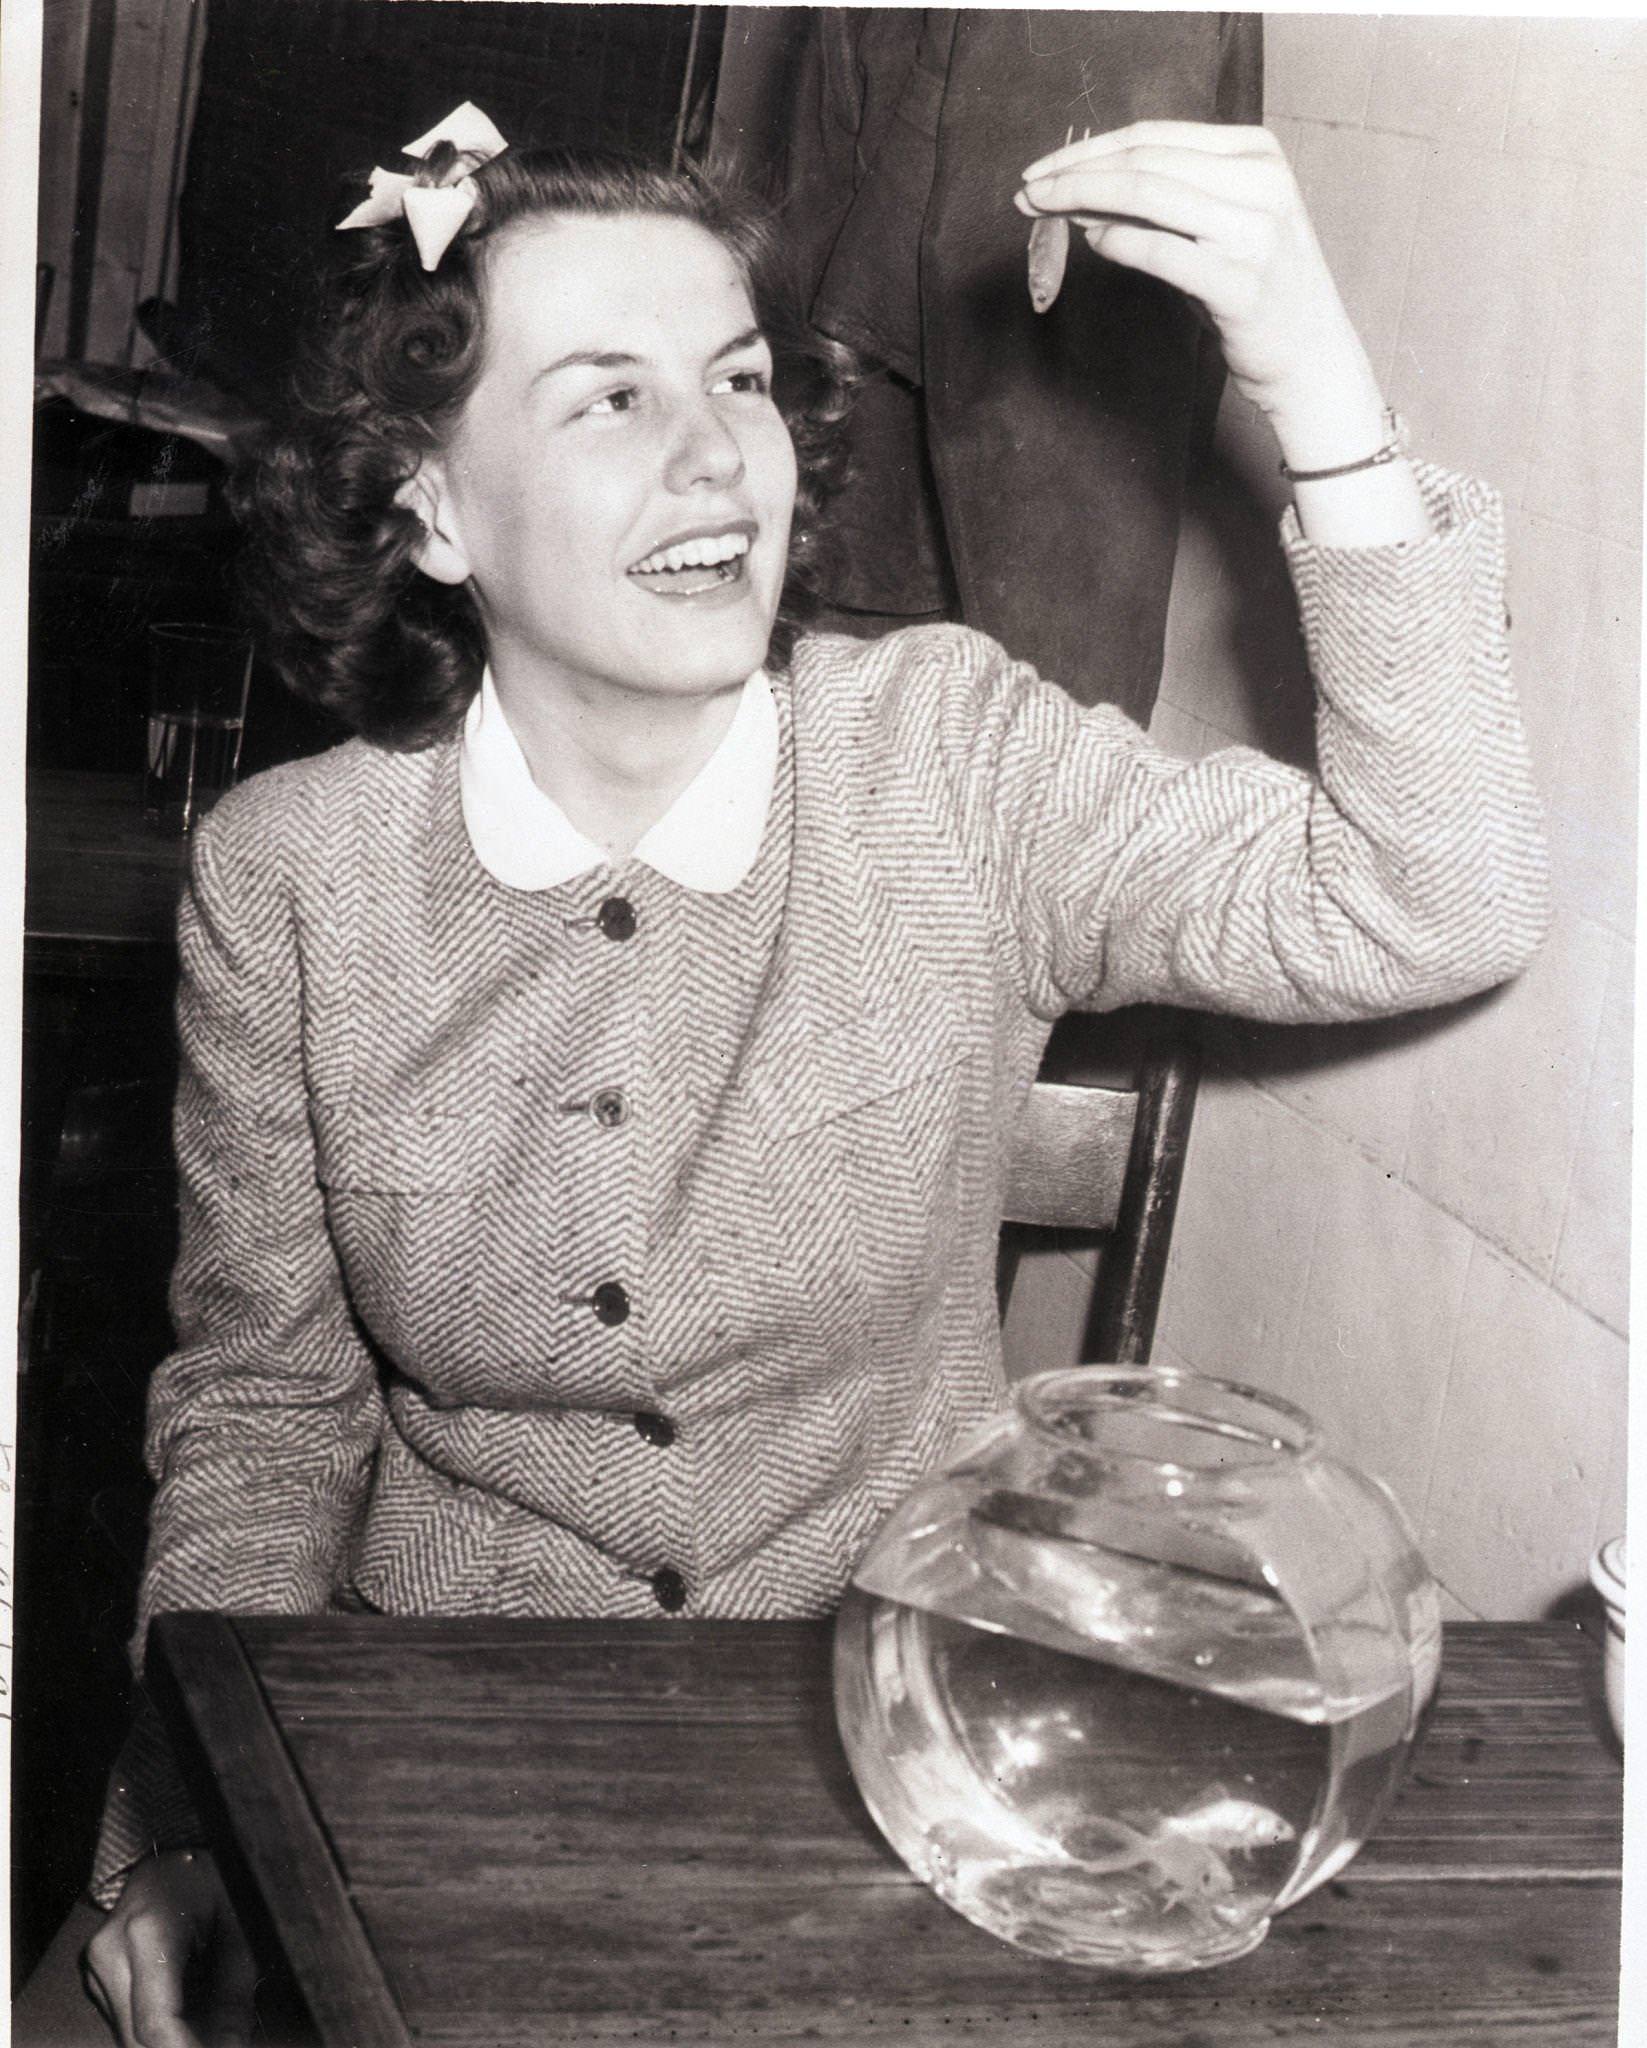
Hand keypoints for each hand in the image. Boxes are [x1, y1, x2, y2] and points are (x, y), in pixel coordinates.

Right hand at [83, 1850, 257, 2047]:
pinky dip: (158, 2031)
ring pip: (130, 2037)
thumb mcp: (239, 1926)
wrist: (169, 1858)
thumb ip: (236, 1991)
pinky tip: (189, 2016)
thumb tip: (232, 2046)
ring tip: (211, 2026)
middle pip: (139, 2039)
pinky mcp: (95, 1977)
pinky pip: (126, 2023)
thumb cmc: (211, 1881)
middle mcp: (111, 1952)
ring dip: (171, 2042)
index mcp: (147, 1931)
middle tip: (223, 2043)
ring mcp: (95, 1966)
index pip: (157, 2023)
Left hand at [1015, 122, 1382, 463]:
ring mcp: (1255, 233)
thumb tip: (1082, 196)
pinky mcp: (1241, 285)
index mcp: (1256, 153)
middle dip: (1075, 173)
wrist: (1312, 361)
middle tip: (1027, 190)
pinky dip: (1119, 243)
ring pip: (1148, 195)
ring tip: (1043, 212)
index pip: (1155, 136)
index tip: (1043, 169)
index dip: (1089, 150)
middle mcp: (1260, 182)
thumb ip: (1161, 206)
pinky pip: (1162, 252)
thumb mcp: (1215, 229)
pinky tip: (1091, 243)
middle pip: (1145, 161)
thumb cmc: (1254, 294)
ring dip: (1083, 200)